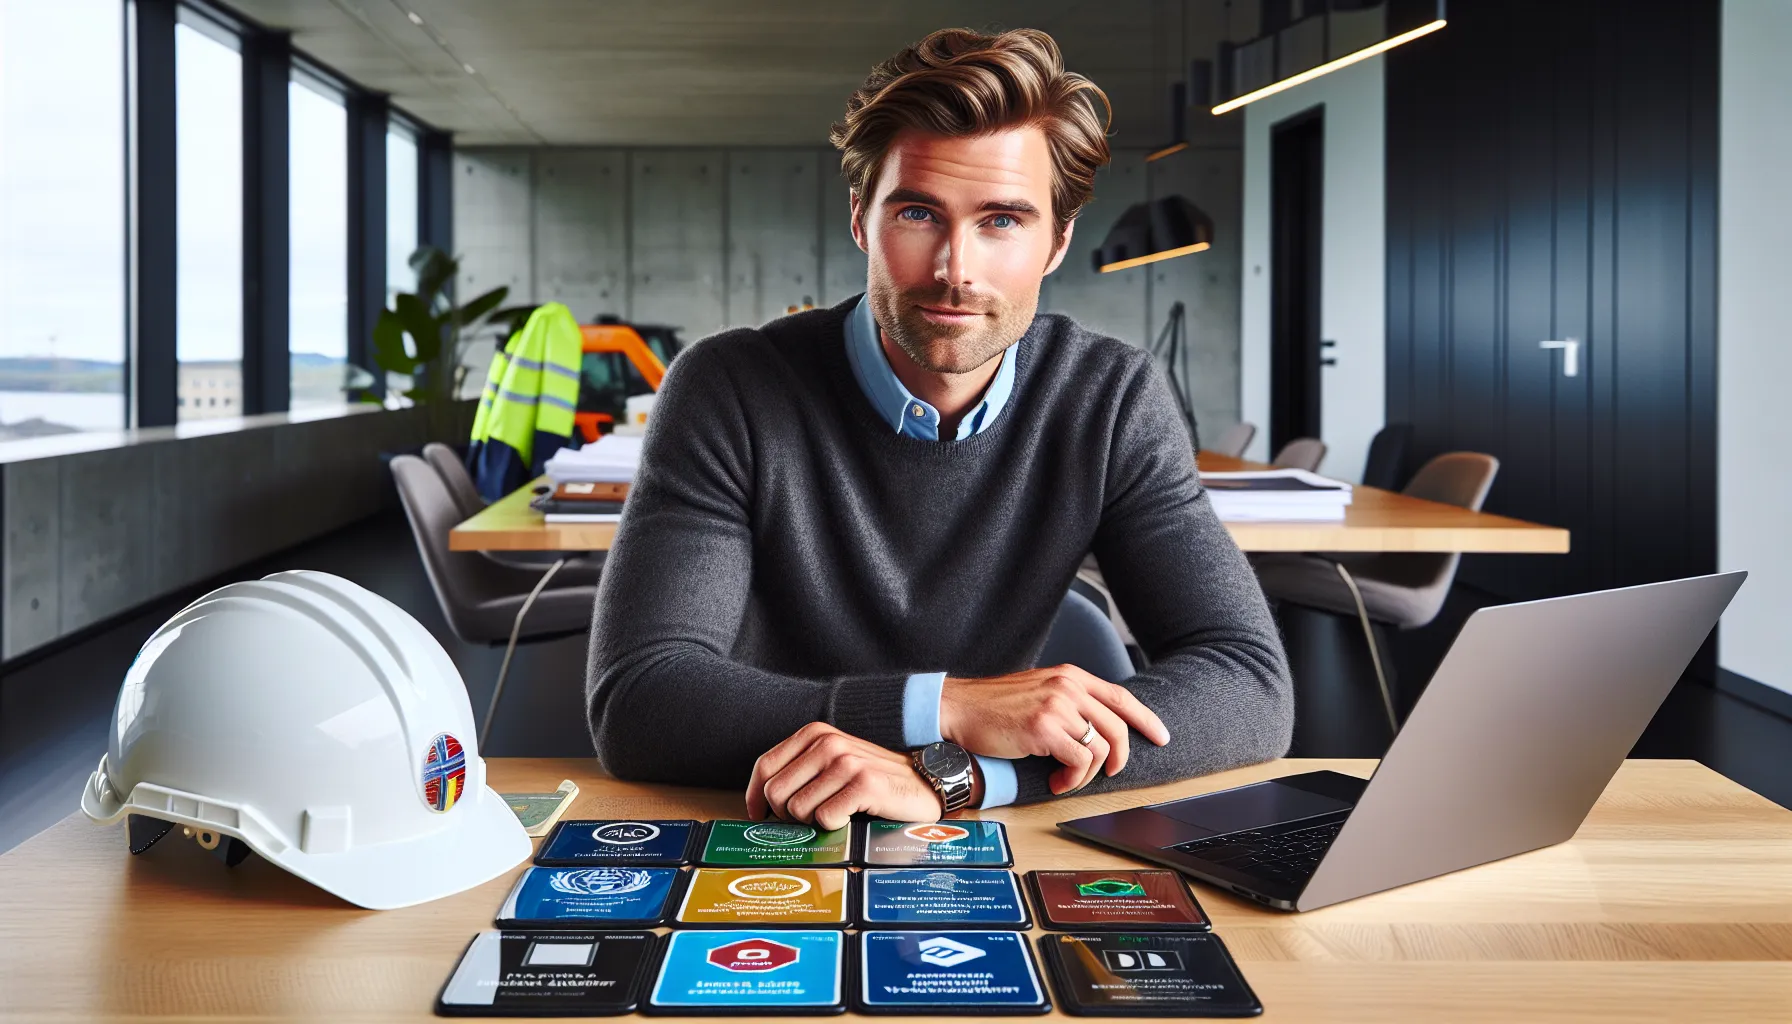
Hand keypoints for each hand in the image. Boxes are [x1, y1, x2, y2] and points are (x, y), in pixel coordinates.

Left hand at [745, 723, 946, 829]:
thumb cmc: (873, 781)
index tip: (760, 816)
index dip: (755, 797)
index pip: (764, 767)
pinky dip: (835, 827)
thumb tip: (760, 805)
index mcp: (814, 734)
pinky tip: (852, 817)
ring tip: (837, 815)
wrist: (925, 783)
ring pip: (797, 810)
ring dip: (814, 823)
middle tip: (810, 820)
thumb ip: (799, 773)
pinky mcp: (863, 784)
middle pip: (775, 793)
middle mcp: (827, 743)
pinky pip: (825, 819)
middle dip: (787, 816)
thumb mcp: (833, 764)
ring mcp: (846, 762)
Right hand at [940, 665, 1169, 795]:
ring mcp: (1057, 706)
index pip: (1121, 697)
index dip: (1146, 719)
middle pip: (1118, 727)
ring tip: (1065, 778)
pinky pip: (1080, 762)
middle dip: (1119, 758)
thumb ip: (1067, 700)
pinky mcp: (1044, 728)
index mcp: (1069, 676)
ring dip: (1088, 774)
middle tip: (1108, 774)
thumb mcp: (1038, 691)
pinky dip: (1071, 780)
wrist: (957, 708)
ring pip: (1101, 748)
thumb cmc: (993, 707)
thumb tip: (1095, 728)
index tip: (1161, 737)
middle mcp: (1067, 686)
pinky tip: (1054, 781)